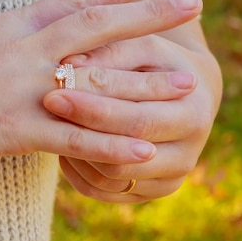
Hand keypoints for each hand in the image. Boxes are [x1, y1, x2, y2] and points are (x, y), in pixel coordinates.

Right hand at [0, 0, 201, 166]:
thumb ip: (13, 36)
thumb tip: (41, 32)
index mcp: (15, 24)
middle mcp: (26, 48)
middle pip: (98, 25)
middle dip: (148, 15)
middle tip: (191, 6)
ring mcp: (22, 88)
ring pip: (95, 80)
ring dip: (144, 84)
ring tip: (187, 84)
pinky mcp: (12, 129)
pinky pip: (72, 137)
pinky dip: (110, 144)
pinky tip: (143, 151)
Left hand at [43, 10, 221, 202]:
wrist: (183, 95)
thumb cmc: (157, 64)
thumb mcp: (142, 48)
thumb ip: (111, 53)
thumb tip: (70, 64)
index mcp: (194, 115)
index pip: (137, 119)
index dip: (94, 106)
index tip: (56, 86)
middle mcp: (188, 155)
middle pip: (124, 154)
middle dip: (82, 129)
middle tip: (47, 102)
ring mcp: (168, 180)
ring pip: (110, 177)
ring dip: (77, 151)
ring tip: (53, 120)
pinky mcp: (147, 192)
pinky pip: (102, 190)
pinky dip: (77, 169)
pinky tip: (62, 142)